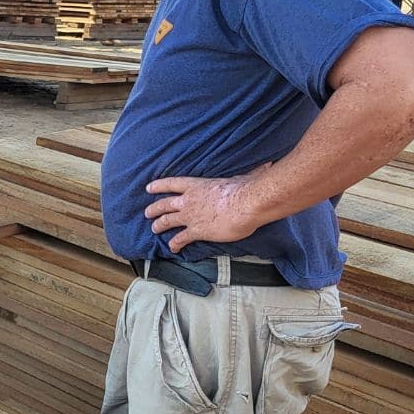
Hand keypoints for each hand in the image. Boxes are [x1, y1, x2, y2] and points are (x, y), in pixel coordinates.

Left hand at [144, 163, 272, 252]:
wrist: (246, 204)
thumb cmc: (246, 188)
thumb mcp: (243, 176)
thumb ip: (247, 174)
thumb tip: (266, 165)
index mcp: (196, 185)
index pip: (171, 183)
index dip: (158, 185)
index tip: (149, 188)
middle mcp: (189, 200)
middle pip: (164, 204)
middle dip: (154, 209)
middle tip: (147, 213)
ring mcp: (190, 216)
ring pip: (167, 221)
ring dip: (159, 225)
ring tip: (154, 229)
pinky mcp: (197, 231)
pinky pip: (181, 238)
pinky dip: (174, 243)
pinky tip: (172, 248)